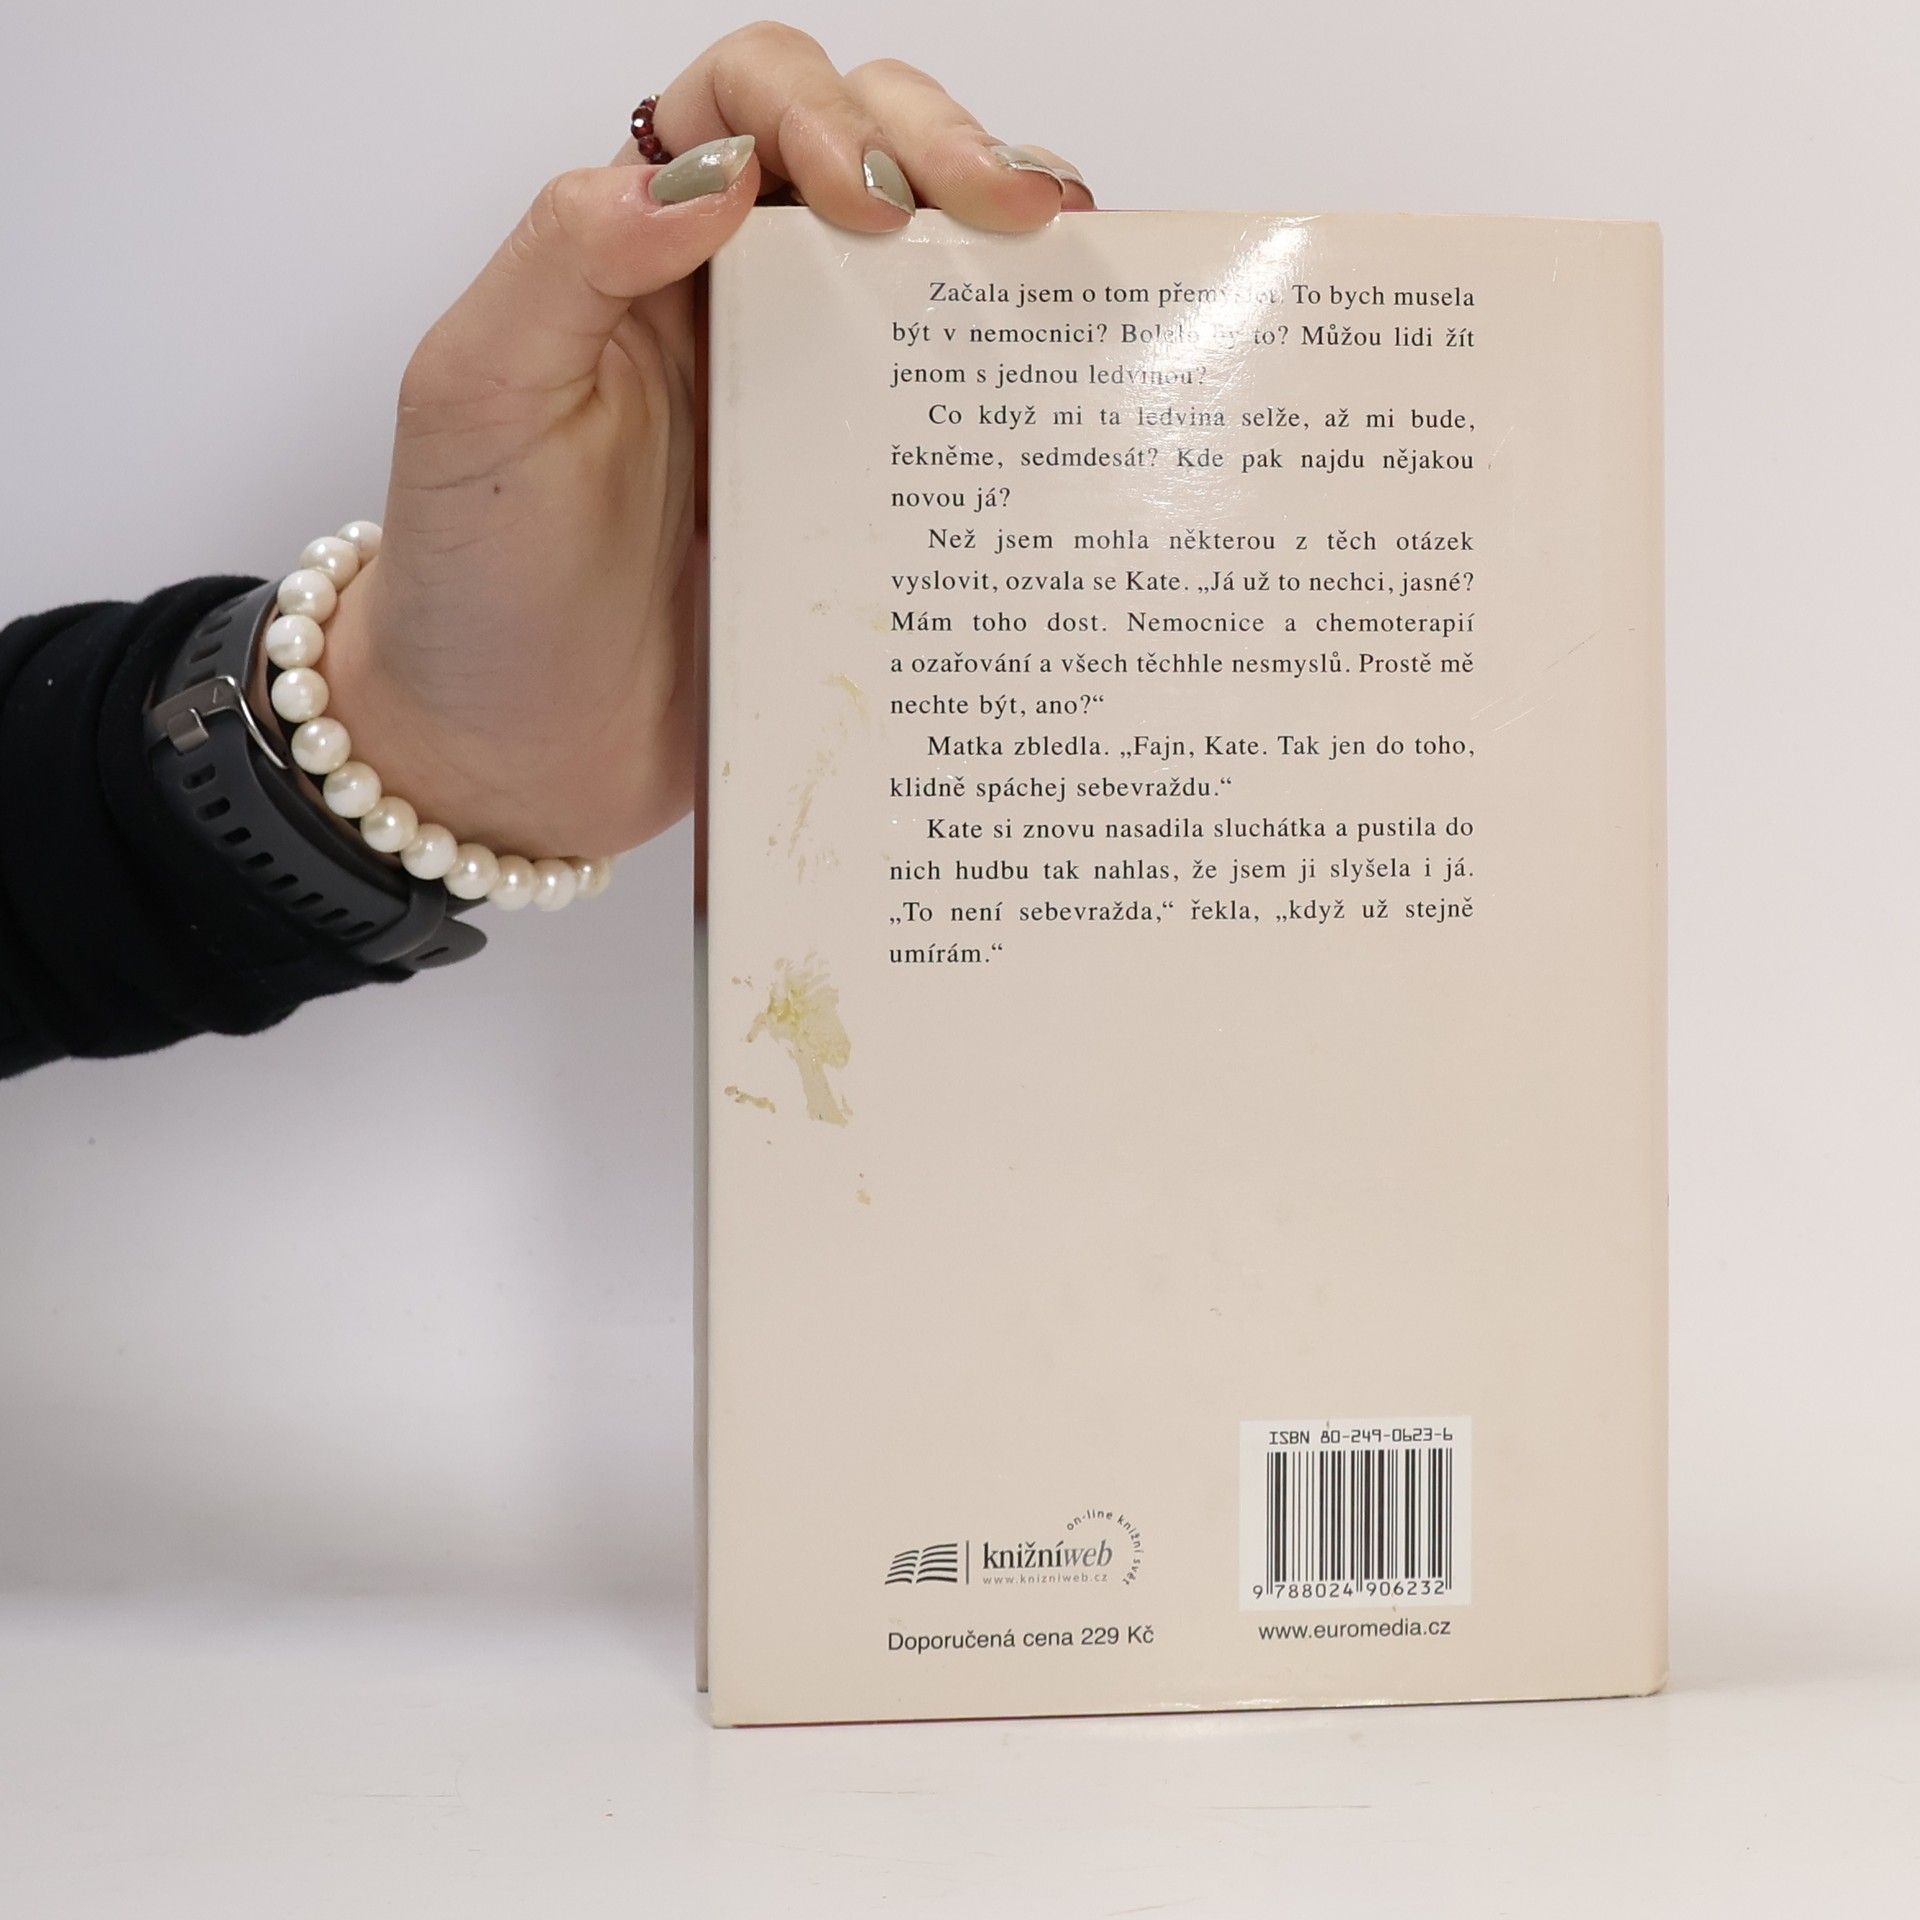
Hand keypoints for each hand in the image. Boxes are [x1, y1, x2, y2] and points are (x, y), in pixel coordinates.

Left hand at [320, 23, 1091, 857]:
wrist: (519, 763)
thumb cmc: (477, 586)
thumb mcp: (480, 400)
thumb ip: (569, 259)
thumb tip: (717, 173)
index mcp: (634, 255)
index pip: (739, 110)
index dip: (817, 114)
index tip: (867, 202)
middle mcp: (732, 313)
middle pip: (863, 161)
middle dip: (947, 152)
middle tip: (1011, 214)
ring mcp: (810, 411)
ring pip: (925, 278)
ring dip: (1001, 248)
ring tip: (1063, 256)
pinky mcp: (862, 510)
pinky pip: (950, 423)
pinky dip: (1011, 387)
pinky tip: (1055, 387)